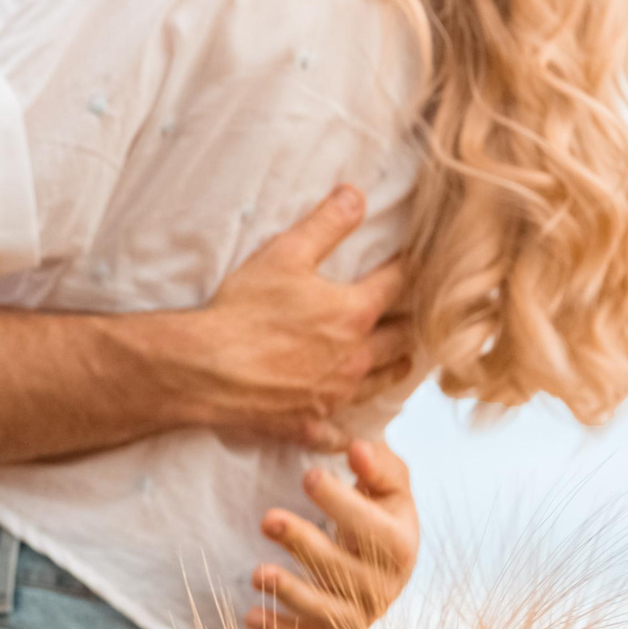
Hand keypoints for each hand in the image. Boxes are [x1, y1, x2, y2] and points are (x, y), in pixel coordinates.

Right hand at [176, 186, 412, 447]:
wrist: (203, 370)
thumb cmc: (242, 310)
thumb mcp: (283, 254)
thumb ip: (326, 223)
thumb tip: (358, 195)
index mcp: (354, 312)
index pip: (401, 283)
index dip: (415, 267)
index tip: (423, 259)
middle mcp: (356, 357)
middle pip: (405, 339)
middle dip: (415, 322)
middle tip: (423, 312)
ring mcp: (336, 394)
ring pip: (385, 383)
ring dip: (396, 366)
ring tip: (400, 356)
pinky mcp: (312, 424)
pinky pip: (344, 433)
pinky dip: (354, 428)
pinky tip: (354, 426)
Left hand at [243, 438, 419, 628]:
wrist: (387, 556)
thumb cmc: (380, 508)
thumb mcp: (389, 482)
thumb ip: (376, 465)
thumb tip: (357, 449)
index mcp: (401, 544)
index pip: (372, 527)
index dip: (341, 503)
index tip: (308, 475)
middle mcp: (386, 584)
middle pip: (343, 569)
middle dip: (304, 545)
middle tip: (267, 519)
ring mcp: (363, 612)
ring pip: (326, 609)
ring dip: (290, 593)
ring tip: (256, 574)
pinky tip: (249, 617)